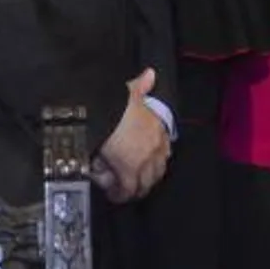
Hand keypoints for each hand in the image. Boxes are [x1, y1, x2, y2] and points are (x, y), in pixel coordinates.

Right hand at [91, 68, 170, 202]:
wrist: (106, 113)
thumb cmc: (116, 102)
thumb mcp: (130, 91)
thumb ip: (141, 85)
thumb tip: (151, 74)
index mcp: (157, 128)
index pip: (163, 150)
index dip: (153, 158)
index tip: (143, 162)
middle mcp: (156, 147)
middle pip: (156, 170)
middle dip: (146, 177)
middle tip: (132, 180)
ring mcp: (145, 162)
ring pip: (145, 183)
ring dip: (135, 187)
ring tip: (123, 190)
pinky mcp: (130, 173)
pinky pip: (128, 190)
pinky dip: (121, 194)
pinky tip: (114, 195)